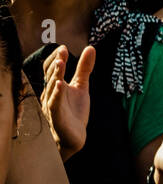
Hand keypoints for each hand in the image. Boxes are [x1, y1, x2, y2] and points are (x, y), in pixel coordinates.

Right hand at [41, 45, 94, 161]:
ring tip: (61, 63)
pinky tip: (60, 85)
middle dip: (57, 64)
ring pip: (52, 88)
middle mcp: (50, 94)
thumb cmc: (74, 111)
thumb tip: (91, 47)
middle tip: (62, 52)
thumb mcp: (81, 86)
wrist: (75, 136)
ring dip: (56, 75)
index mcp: (55, 86)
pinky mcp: (57, 116)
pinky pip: (55, 104)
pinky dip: (57, 94)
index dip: (56, 58)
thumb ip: (84, 68)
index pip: (51, 69)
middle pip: (51, 76)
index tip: (63, 47)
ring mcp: (52, 105)